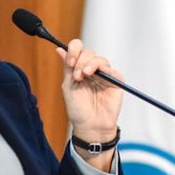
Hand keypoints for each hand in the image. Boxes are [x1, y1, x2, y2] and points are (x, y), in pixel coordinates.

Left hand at [56, 39, 123, 170]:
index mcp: (80, 68)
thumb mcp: (69, 86)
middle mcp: (93, 69)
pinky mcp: (116, 81)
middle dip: (80, 60)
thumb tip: (59, 49)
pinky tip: (94, 75)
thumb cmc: (78, 109)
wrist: (90, 126)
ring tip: (82, 76)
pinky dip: (101, 68)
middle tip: (76, 75)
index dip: (74, 50)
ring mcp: (105, 74)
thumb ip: (67, 67)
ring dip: (88, 63)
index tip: (69, 61)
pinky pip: (111, 69)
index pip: (79, 49)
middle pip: (88, 52)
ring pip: (99, 58)